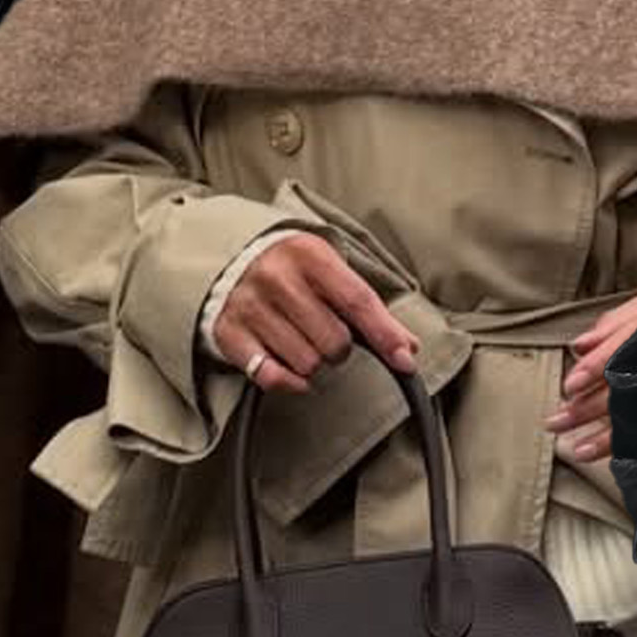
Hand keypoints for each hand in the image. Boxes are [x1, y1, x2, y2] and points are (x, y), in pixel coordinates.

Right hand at [210, 232, 417, 395]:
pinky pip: (271, 377)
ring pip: (307, 364)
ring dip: (313, 363)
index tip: (405, 361)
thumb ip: (368, 306)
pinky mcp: (228, 333)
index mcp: (308, 255)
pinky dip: (288, 381)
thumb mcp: (329, 270)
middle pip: (334, 341)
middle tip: (327, 335)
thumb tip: (408, 348)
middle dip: (340, 348)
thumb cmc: (293, 270)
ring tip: (302, 341)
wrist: (228, 258)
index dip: (385, 334)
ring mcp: (248, 306)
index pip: (357, 301)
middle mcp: (275, 278)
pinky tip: (289, 367)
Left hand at [551, 287, 636, 466]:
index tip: (569, 386)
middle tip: (555, 423)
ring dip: (604, 437)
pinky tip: (616, 457)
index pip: (618, 353)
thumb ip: (615, 325)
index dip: (593, 369)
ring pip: (635, 414)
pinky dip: (634, 444)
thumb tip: (578, 346)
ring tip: (578, 451)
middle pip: (619, 389)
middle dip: (585, 410)